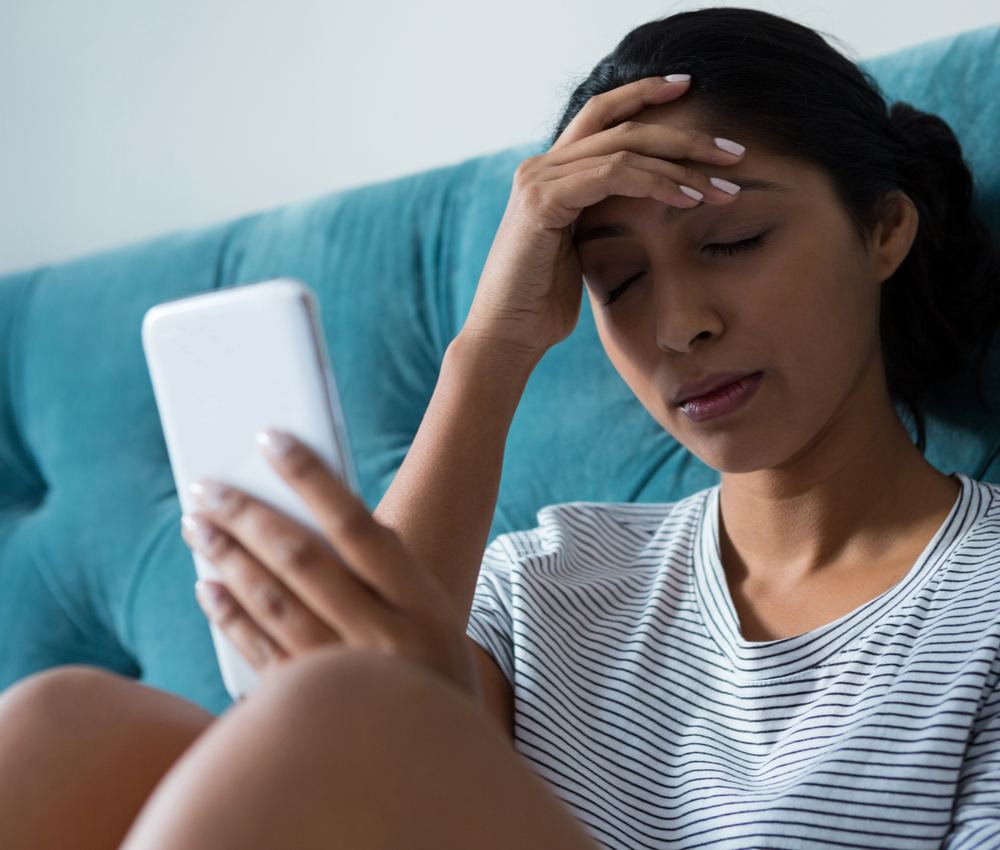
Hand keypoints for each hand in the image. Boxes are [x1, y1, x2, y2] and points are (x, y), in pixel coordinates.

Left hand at [180, 429, 478, 699]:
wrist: (440, 761)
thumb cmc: (432, 665)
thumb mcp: (430, 612)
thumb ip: (383, 571)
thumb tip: (310, 513)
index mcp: (422, 603)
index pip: (357, 525)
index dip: (311, 478)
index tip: (269, 440)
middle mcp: (384, 637)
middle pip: (302, 561)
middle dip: (248, 516)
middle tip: (206, 486)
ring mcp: (346, 676)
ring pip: (273, 604)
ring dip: (228, 559)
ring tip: (198, 526)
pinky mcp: (314, 708)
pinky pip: (260, 654)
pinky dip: (230, 617)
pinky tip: (207, 587)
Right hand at [462, 75, 744, 363]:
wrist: (507, 336)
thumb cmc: (543, 303)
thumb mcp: (582, 249)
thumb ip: (603, 216)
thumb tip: (647, 206)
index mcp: (551, 172)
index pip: (602, 115)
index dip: (645, 95)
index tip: (691, 89)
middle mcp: (541, 165)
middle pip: (623, 126)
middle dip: (684, 134)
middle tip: (734, 151)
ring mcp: (539, 179)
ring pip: (625, 149)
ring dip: (683, 167)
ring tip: (725, 188)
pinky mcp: (542, 201)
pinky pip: (612, 177)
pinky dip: (657, 184)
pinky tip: (688, 201)